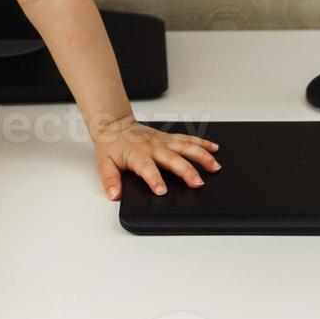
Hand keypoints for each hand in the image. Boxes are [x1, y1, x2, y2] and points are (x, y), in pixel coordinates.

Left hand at [91, 115, 219, 199]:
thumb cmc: (112, 145)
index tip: (162, 191)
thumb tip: (114, 194)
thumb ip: (110, 180)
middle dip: (186, 171)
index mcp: (138, 155)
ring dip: (201, 156)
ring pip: (186, 147)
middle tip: (197, 183)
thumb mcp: (105, 164)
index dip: (154, 180)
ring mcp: (163, 141)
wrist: (114, 124)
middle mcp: (154, 147)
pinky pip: (188, 139)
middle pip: (173, 159)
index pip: (148, 169)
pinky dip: (202, 143)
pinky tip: (214, 149)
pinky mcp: (169, 138)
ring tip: (214, 167)